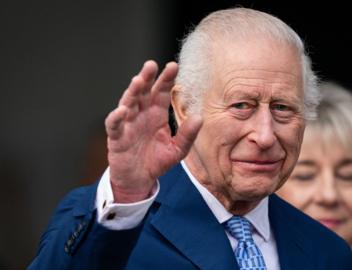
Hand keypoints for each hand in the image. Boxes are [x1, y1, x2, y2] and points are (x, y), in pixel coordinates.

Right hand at [105, 61, 201, 202]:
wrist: (139, 180)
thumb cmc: (157, 161)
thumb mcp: (177, 149)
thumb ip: (187, 135)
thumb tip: (199, 117)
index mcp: (156, 114)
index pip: (161, 92)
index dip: (166, 79)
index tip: (173, 66)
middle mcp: (141, 115)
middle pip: (143, 92)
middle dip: (147, 78)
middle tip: (151, 65)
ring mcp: (128, 124)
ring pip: (128, 103)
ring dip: (132, 92)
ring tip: (138, 80)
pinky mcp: (116, 138)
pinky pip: (114, 125)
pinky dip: (116, 117)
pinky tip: (123, 110)